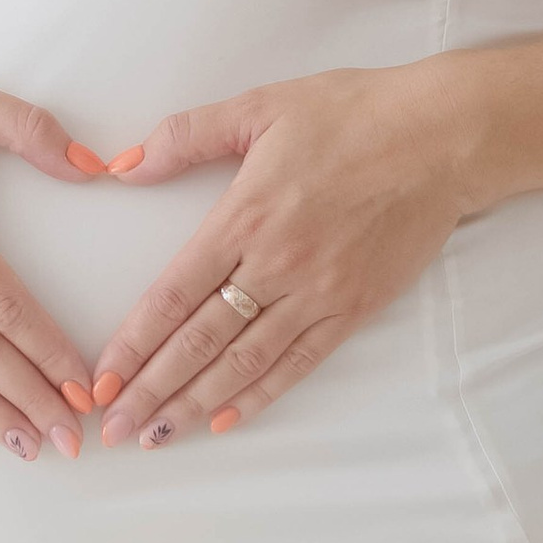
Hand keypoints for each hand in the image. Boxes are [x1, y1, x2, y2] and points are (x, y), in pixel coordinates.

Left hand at [91, 61, 486, 447]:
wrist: (441, 137)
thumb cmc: (351, 114)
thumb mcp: (260, 106)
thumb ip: (186, 135)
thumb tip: (121, 166)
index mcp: (244, 216)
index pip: (173, 294)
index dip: (132, 343)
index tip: (100, 378)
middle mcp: (276, 264)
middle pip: (199, 341)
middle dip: (150, 389)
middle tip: (113, 429)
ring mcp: (318, 292)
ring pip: (243, 362)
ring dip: (194, 403)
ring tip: (157, 436)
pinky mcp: (354, 308)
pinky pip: (298, 363)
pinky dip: (259, 395)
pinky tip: (225, 420)